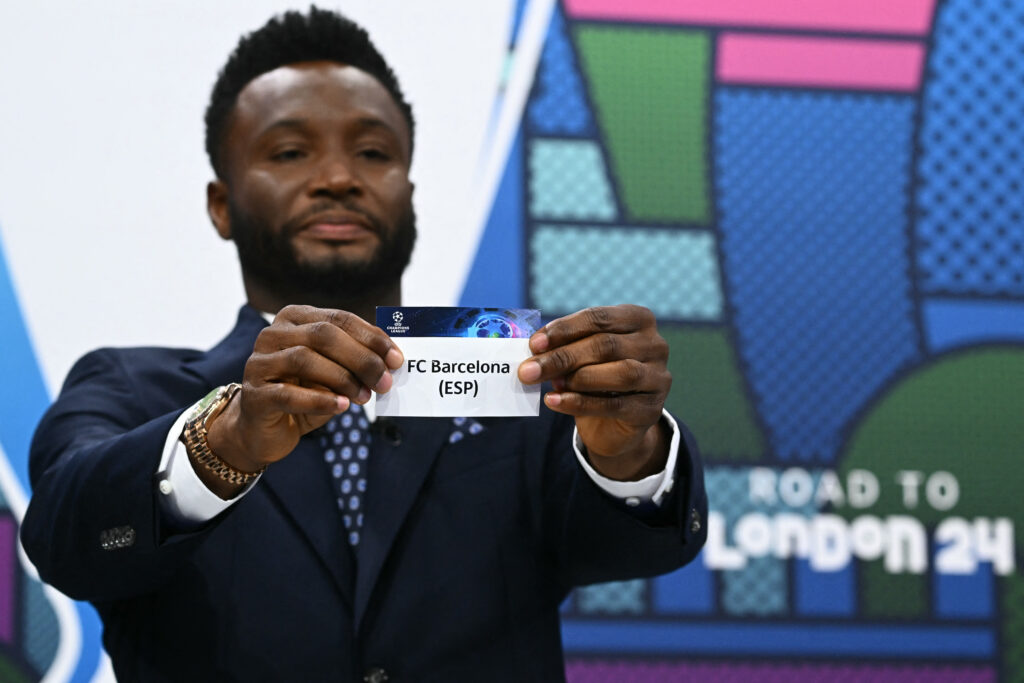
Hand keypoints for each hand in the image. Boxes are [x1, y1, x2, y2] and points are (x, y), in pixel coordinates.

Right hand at [202, 305, 402, 496]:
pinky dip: (320, 400)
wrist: (264, 430)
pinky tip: (342, 407)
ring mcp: (259, 363)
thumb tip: (392, 359)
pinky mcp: (254, 395)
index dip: (371, 337)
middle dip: (361, 358)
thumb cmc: (305, 393)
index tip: (397, 359)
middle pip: (323, 335)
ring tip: (364, 397)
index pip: (339, 318)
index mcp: (295, 318)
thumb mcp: (334, 372)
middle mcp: (272, 334)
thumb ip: (356, 359)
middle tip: (385, 382)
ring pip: (304, 359)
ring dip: (342, 379)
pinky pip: (288, 394)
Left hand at [517, 305, 670, 480]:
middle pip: (606, 345)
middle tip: (528, 370)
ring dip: (577, 378)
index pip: (599, 318)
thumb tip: (535, 350)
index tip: (534, 344)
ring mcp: (658, 377)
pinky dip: (580, 403)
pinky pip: (615, 405)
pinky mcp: (651, 409)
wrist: (614, 424)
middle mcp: (655, 345)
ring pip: (620, 373)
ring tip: (551, 385)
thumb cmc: (595, 377)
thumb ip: (564, 347)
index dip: (565, 329)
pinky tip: (555, 402)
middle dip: (563, 357)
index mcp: (638, 319)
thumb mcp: (581, 356)